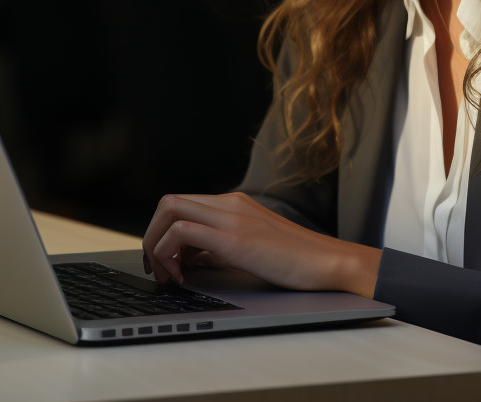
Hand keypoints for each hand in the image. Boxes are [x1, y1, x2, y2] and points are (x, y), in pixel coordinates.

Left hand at [141, 191, 381, 296]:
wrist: (328, 262)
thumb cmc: (295, 261)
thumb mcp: (249, 248)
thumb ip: (218, 248)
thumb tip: (187, 260)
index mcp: (234, 204)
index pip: (181, 204)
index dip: (161, 232)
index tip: (163, 262)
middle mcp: (230, 204)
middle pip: (168, 202)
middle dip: (152, 236)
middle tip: (157, 268)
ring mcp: (232, 217)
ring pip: (170, 210)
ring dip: (156, 243)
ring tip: (168, 275)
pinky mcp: (235, 238)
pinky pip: (183, 232)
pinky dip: (169, 254)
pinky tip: (182, 277)